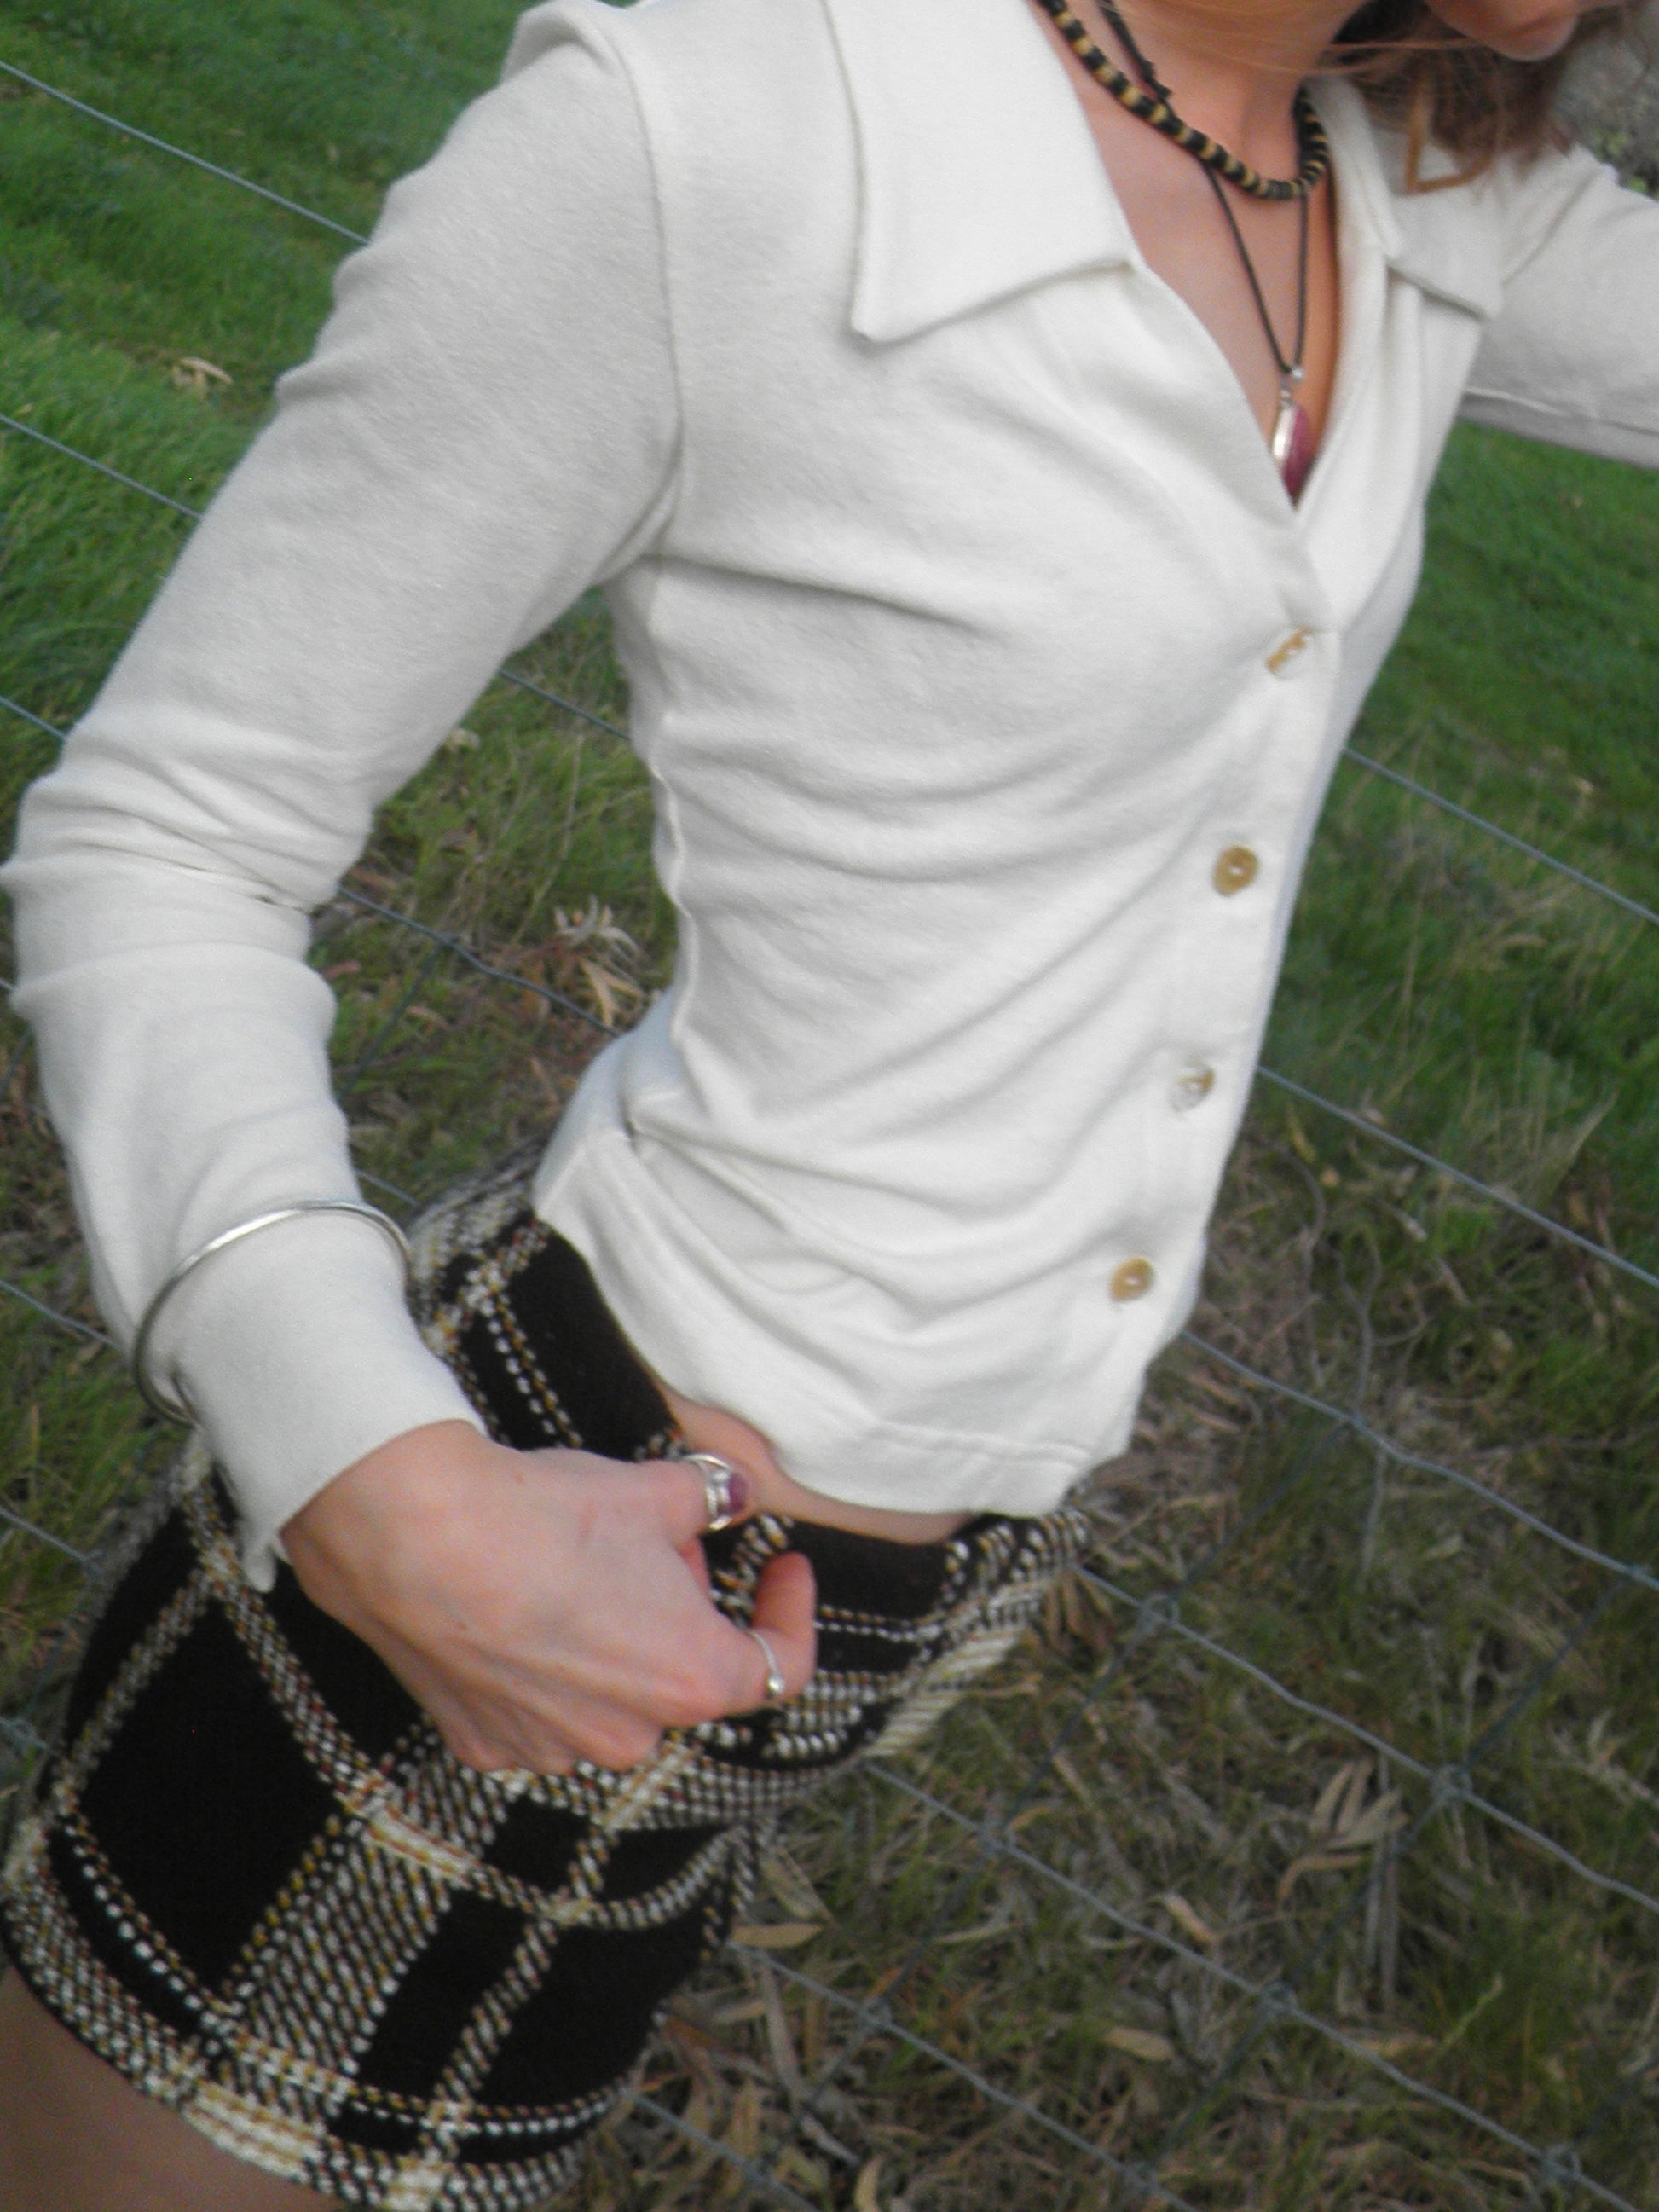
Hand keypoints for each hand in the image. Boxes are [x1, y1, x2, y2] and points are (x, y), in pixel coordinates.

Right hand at [282, 1420, 815, 1773]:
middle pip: (683, 1672)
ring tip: (581, 1568)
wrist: (413, 1536)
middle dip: (683, 1609)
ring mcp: (552, 1748)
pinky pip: (539, 1709)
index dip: (790, 1614)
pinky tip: (520, 1608)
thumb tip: (738, 1492)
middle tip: (653, 1540)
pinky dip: (545, 1668)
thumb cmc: (545, 1516)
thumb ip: (712, 1497)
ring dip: (615, 1644)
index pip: (778, 1668)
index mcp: (689, 1678)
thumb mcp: (654, 1490)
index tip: (782, 1569)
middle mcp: (627, 1735)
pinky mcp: (484, 1742)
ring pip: (611, 1696)